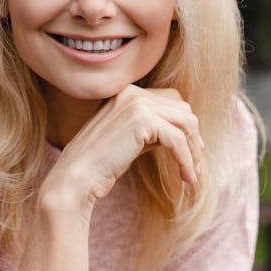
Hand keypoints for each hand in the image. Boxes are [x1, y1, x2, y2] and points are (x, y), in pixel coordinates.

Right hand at [39, 84, 203, 216]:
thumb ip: (154, 130)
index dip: (185, 125)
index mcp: (128, 92)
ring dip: (193, 151)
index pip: (172, 99)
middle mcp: (133, 92)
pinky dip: (187, 160)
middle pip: (183, 109)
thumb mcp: (131, 139)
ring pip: (185, 122)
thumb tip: (187, 134)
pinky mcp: (141, 121)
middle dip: (193, 137)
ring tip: (191, 175)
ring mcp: (137, 103)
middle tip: (195, 165)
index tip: (192, 150)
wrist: (76, 176)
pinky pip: (178, 140)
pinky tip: (186, 178)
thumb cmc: (101, 163)